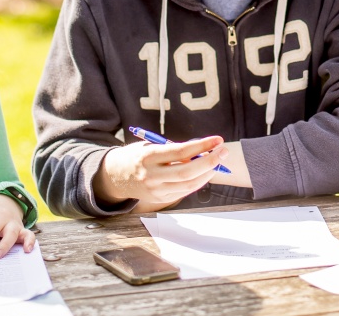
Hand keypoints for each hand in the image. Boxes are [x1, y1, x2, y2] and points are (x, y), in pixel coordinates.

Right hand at [95, 136, 226, 210]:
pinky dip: (198, 181)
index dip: (202, 145)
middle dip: (210, 162)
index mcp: (149, 157)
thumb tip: (201, 151)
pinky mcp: (161, 199)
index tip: (217, 140)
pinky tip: (205, 172)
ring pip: (190, 184)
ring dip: (208, 173)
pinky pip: (185, 191)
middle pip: (188, 172)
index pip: (181, 152)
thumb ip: (173, 150)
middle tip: (223, 152)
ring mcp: (157, 190)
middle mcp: (152, 176)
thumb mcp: (151, 146)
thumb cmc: (137, 156)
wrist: (115, 176)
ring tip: (217, 161)